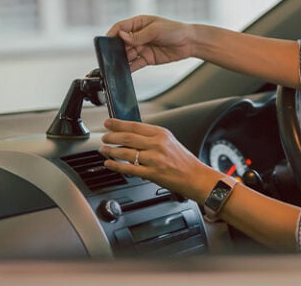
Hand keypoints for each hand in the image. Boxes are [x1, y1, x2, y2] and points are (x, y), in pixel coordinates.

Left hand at [99, 118, 221, 201]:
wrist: (196, 177)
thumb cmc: (184, 161)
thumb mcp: (170, 142)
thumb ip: (152, 138)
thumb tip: (130, 135)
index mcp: (162, 134)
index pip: (135, 126)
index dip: (118, 124)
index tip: (108, 123)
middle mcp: (158, 145)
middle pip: (128, 137)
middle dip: (111, 137)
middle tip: (104, 138)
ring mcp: (155, 159)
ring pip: (126, 153)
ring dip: (111, 151)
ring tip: (104, 150)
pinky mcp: (152, 174)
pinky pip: (129, 169)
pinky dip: (116, 165)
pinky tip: (109, 163)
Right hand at [107, 15, 196, 72]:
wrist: (190, 43)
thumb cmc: (175, 30)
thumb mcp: (156, 30)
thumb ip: (138, 35)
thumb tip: (122, 36)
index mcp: (139, 23)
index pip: (120, 27)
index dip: (112, 34)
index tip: (105, 41)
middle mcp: (138, 35)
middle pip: (121, 42)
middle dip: (114, 49)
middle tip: (109, 56)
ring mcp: (142, 47)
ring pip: (126, 54)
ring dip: (120, 60)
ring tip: (115, 65)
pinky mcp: (147, 58)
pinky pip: (134, 64)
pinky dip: (129, 68)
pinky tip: (123, 71)